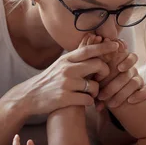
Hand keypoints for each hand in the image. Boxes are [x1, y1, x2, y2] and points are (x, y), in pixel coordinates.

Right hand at [1, 38, 118, 119]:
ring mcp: (66, 83)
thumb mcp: (60, 65)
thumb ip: (75, 58)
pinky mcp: (65, 98)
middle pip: (97, 65)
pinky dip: (89, 102)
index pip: (89, 50)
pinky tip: (84, 102)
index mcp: (66, 59)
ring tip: (90, 94)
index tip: (116, 45)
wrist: (29, 96)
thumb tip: (92, 41)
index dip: (104, 47)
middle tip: (102, 78)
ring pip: (94, 86)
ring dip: (95, 92)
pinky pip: (88, 100)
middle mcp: (66, 69)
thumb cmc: (49, 81)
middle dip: (104, 72)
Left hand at [80, 35, 145, 109]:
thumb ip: (93, 66)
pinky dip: (140, 95)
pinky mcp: (143, 91)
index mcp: (120, 62)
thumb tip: (91, 57)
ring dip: (122, 93)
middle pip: (128, 72)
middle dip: (115, 85)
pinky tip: (130, 101)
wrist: (110, 99)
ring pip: (136, 82)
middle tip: (102, 96)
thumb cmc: (98, 84)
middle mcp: (130, 69)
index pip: (129, 55)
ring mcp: (138, 79)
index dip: (127, 60)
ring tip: (110, 104)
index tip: (119, 68)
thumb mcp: (94, 76)